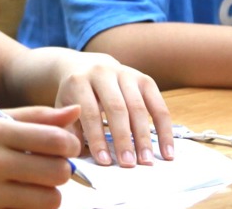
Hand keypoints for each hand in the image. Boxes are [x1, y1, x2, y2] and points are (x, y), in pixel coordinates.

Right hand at [0, 105, 81, 208]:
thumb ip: (36, 117)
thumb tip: (75, 112)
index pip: (55, 140)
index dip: (70, 146)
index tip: (64, 148)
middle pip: (58, 173)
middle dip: (61, 172)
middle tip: (50, 168)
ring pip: (48, 200)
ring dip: (48, 194)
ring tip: (33, 186)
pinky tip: (17, 200)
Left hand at [50, 51, 172, 166]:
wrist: (86, 66)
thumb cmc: (75, 95)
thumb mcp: (64, 108)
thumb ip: (69, 129)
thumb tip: (78, 153)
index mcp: (79, 81)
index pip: (90, 112)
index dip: (97, 138)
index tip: (104, 162)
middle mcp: (104, 73)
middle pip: (117, 108)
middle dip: (124, 139)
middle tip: (128, 164)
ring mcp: (127, 74)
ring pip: (139, 107)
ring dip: (144, 137)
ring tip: (147, 161)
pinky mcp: (145, 80)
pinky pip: (159, 106)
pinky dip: (165, 130)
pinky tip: (167, 151)